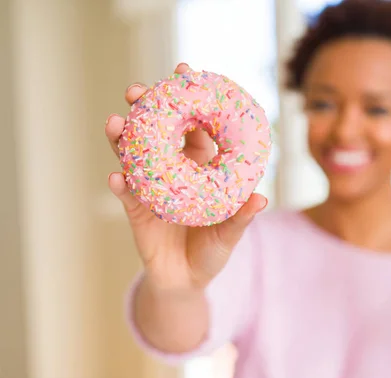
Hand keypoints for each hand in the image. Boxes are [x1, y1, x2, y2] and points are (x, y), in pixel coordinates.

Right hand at [104, 63, 266, 292]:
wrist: (186, 279)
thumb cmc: (212, 250)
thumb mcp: (230, 234)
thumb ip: (242, 218)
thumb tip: (262, 199)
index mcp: (199, 165)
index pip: (194, 125)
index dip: (189, 100)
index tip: (185, 71)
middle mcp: (173, 169)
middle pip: (156, 130)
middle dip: (145, 107)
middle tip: (136, 91)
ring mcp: (150, 186)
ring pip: (133, 154)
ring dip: (122, 138)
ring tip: (115, 124)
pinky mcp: (136, 209)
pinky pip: (126, 193)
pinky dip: (121, 184)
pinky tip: (117, 176)